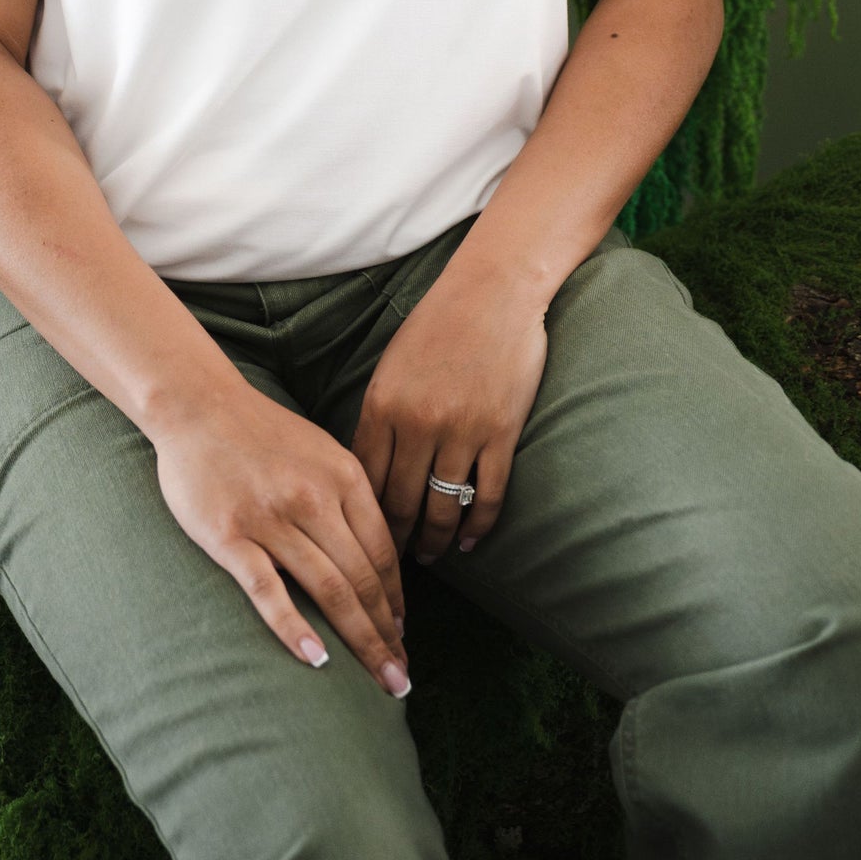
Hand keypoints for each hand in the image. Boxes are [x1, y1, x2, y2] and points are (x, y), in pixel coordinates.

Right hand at [150, 379, 410, 693]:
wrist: (197, 405)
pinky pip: (268, 590)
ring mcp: (271, 518)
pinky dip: (295, 627)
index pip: (383, 551)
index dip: (397, 600)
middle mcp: (314, 497)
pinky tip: (317, 659)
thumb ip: (348, 496)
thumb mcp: (320, 450)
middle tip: (401, 679)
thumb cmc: (261, 432)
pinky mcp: (229, 536)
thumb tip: (377, 554)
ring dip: (359, 640)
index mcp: (343, 475)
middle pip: (362, 578)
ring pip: (328, 588)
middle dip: (387, 634)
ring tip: (378, 680)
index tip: (403, 636)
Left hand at [351, 263, 548, 564]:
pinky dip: (479, 526)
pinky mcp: (500, 432)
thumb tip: (366, 470)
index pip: (363, 481)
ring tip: (431, 558)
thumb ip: (380, 416)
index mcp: (382, 405)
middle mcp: (417, 423)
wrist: (494, 290)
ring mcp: (461, 430)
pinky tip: (471, 540)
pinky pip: (488, 496)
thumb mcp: (393, 366)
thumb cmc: (439, 323)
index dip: (361, 520)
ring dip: (434, 542)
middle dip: (393, 543)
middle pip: (398, 503)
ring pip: (442, 508)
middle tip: (391, 569)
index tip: (360, 542)